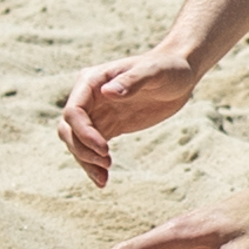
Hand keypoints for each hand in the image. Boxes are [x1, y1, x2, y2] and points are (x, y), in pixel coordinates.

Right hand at [57, 50, 200, 185]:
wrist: (179, 76)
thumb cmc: (167, 68)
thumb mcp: (154, 71)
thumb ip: (132, 80)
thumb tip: (107, 93)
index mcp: (92, 81)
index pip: (73, 111)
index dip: (83, 132)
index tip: (105, 149)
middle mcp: (88, 98)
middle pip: (69, 129)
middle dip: (82, 149)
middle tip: (107, 163)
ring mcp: (96, 114)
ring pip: (76, 143)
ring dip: (85, 162)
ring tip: (104, 179)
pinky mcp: (108, 127)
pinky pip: (92, 149)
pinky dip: (94, 165)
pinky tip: (104, 180)